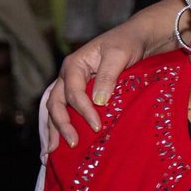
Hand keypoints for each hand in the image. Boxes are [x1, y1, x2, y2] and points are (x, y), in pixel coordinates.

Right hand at [45, 0, 183, 150]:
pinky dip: (61, 126)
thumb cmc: (129, 42)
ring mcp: (73, 85)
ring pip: (55, 109)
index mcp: (74, 64)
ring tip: (50, 154)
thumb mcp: (119, 54)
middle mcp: (69, 75)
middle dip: (60, 125)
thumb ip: (107, 76)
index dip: (82, 110)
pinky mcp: (82, 93)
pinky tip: (59, 145)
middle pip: (55, 103)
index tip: (96, 126)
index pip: (72, 92)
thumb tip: (97, 101)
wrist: (139, 37)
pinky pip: (66, 111)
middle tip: (72, 144)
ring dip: (53, 130)